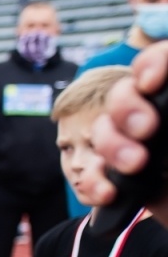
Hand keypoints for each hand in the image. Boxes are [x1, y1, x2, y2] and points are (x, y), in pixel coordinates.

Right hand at [92, 42, 167, 204]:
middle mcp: (167, 121)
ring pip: (105, 130)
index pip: (164, 62)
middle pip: (126, 93)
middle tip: (146, 131)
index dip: (153, 62)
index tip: (151, 82)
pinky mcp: (131, 181)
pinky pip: (96, 171)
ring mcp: (147, 149)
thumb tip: (158, 98)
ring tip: (135, 168)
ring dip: (112, 147)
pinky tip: (109, 194)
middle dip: (126, 109)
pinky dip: (96, 181)